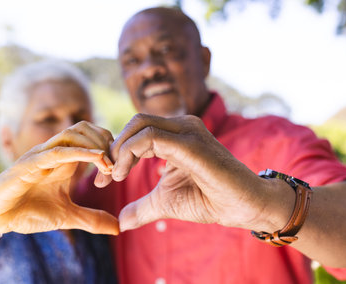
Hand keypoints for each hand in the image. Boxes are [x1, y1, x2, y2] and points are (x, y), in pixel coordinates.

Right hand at [0, 121, 118, 235]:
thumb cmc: (28, 212)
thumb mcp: (68, 217)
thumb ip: (92, 219)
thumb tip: (118, 228)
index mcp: (64, 160)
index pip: (91, 137)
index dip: (109, 147)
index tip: (121, 168)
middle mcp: (54, 152)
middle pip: (84, 128)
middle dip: (106, 140)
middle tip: (117, 162)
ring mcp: (41, 155)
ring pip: (72, 133)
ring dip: (94, 144)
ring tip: (108, 164)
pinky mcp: (28, 164)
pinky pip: (56, 152)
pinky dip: (78, 152)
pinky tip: (96, 159)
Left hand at [95, 114, 274, 231]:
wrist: (243, 207)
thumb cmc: (209, 200)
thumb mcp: (165, 203)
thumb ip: (142, 207)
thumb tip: (120, 221)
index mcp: (175, 135)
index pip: (136, 131)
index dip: (116, 152)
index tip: (103, 179)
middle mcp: (181, 126)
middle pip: (135, 123)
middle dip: (114, 148)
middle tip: (103, 177)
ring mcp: (187, 131)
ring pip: (139, 126)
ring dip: (120, 150)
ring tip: (114, 176)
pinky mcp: (191, 143)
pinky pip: (150, 138)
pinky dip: (130, 153)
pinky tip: (123, 173)